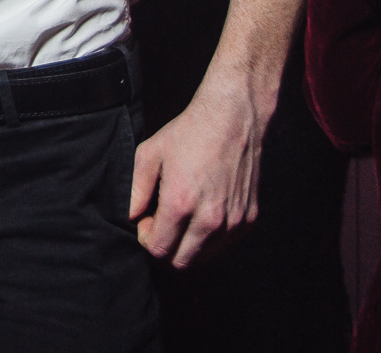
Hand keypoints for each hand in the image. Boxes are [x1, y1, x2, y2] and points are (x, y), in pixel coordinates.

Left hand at [130, 78, 264, 267]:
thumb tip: (132, 217)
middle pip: (181, 261)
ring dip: (188, 244)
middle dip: (166, 247)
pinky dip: (210, 237)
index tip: (147, 220)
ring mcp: (232, 221)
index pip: (159, 249)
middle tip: (162, 221)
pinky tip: (203, 211)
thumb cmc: (189, 133)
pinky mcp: (249, 219)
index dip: (147, 239)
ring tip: (183, 215)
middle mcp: (210, 218)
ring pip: (204, 256)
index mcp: (181, 203)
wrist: (233, 119)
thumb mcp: (150, 154)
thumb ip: (136, 190)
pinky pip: (224, 244)